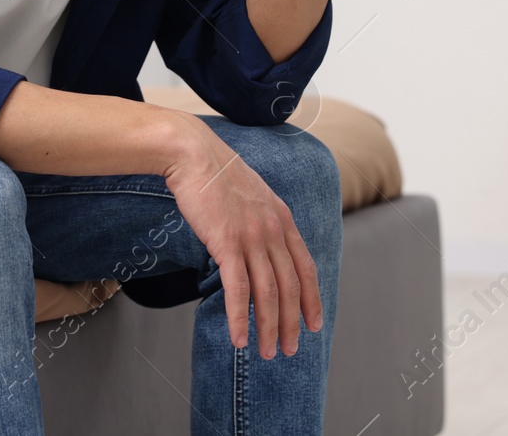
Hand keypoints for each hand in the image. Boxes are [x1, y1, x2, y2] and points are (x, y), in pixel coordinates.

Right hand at [162, 115, 323, 358]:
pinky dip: (239, 318)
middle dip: (290, 323)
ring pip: (267, 293)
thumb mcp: (251, 195)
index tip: (314, 324)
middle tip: (289, 350)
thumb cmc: (215, 174)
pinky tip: (238, 338)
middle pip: (290, 286)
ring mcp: (252, 237)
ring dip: (268, 328)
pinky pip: (237, 289)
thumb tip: (259, 246)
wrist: (194, 154)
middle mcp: (273, 229)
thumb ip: (262, 220)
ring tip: (265, 352)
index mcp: (282, 218)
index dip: (311, 299)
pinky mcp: (227, 243)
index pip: (306, 267)